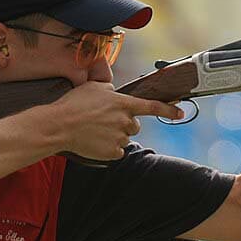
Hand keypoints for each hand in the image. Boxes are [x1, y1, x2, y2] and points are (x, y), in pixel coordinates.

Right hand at [48, 81, 183, 159]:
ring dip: (114, 135)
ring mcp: (120, 138)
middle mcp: (125, 121)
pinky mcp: (112, 152)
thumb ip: (110, 89)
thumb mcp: (94, 87)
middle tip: (105, 121)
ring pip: (124, 138)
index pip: (152, 107)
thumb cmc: (74, 104)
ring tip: (95, 131)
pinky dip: (108, 149)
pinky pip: (116, 152)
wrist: (59, 126)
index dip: (168, 110)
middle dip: (124, 124)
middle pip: (134, 125)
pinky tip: (95, 142)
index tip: (181, 113)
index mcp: (124, 104)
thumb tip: (114, 92)